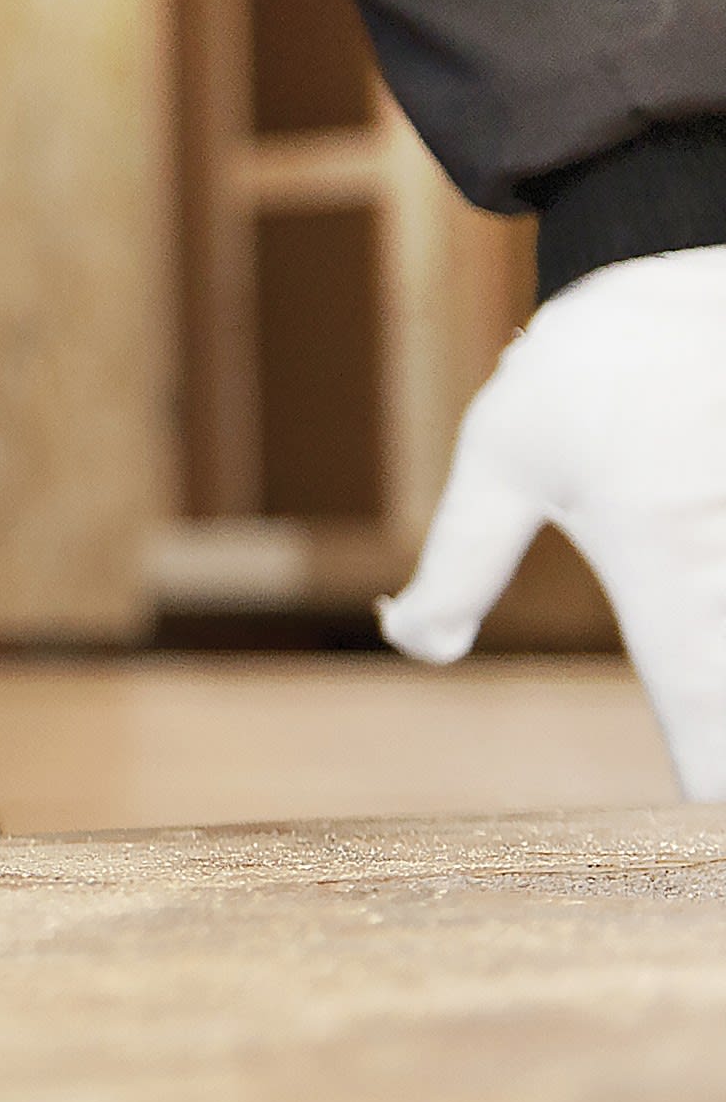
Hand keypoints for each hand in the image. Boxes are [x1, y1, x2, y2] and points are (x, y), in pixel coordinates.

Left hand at [378, 245, 725, 799]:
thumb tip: (407, 643)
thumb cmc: (593, 360)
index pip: (700, 707)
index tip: (691, 853)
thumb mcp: (505, 456)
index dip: (705, 787)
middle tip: (692, 838)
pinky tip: (722, 643)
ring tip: (704, 755)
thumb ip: (459, 563)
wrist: (691, 248)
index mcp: (668, 558)